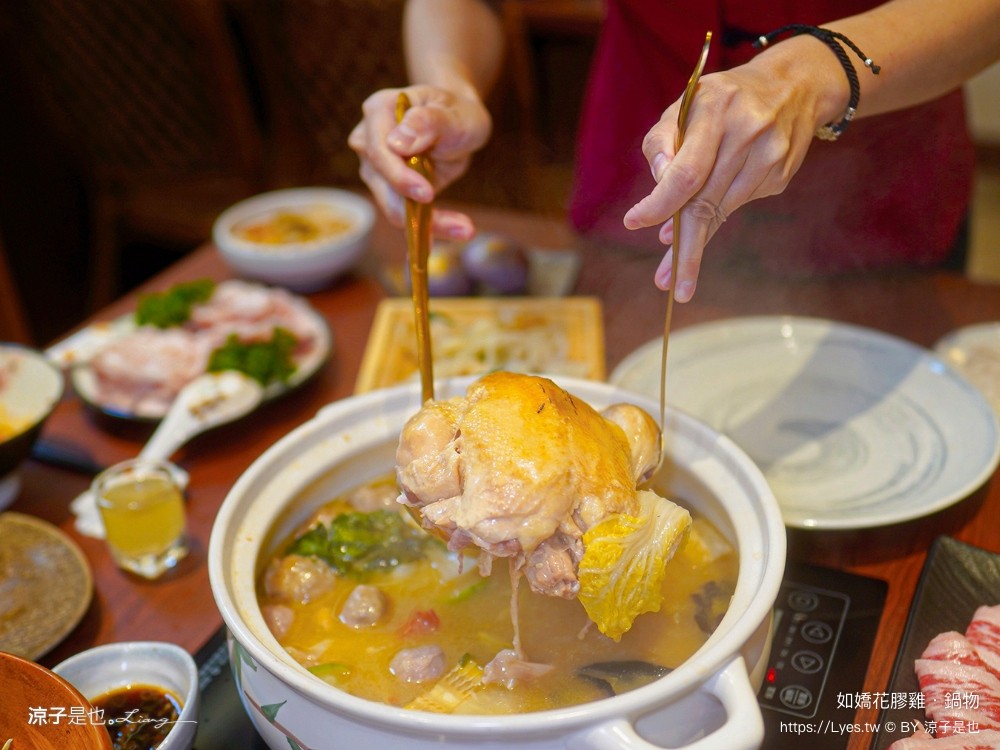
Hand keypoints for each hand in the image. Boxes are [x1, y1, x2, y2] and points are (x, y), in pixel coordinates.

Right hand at [348, 84, 492, 239]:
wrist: (458, 122)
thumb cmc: (455, 111)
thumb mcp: (453, 113)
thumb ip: (429, 122)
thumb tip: (396, 143)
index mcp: (379, 112)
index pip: (379, 151)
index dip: (400, 176)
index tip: (428, 194)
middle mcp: (368, 141)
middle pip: (383, 185)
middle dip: (416, 212)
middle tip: (462, 227)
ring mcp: (376, 169)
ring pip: (394, 206)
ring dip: (429, 225)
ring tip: (465, 229)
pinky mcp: (390, 191)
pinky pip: (405, 215)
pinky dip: (429, 228)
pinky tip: (455, 232)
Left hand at [623, 57, 826, 301]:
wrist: (794, 87)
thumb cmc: (723, 100)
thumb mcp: (686, 105)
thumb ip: (662, 143)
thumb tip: (658, 190)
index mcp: (716, 110)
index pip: (685, 172)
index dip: (660, 203)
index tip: (635, 223)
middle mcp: (748, 133)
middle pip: (705, 202)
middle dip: (683, 248)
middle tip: (666, 284)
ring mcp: (770, 157)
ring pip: (722, 210)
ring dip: (696, 241)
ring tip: (677, 269)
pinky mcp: (780, 175)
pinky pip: (738, 204)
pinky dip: (718, 212)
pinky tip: (716, 200)